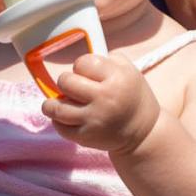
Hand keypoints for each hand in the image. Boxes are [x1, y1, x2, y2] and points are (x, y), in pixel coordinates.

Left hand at [44, 52, 160, 155]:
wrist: (143, 131)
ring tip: (54, 103)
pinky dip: (57, 120)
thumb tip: (77, 61)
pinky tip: (64, 117)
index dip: (81, 66)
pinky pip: (60, 127)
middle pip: (65, 82)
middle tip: (72, 87)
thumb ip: (105, 58)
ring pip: (56, 108)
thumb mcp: (128, 69)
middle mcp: (105, 98)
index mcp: (117, 78)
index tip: (87, 73)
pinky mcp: (86, 137)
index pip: (82, 63)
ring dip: (52, 104)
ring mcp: (94, 119)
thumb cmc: (131, 95)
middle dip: (66, 82)